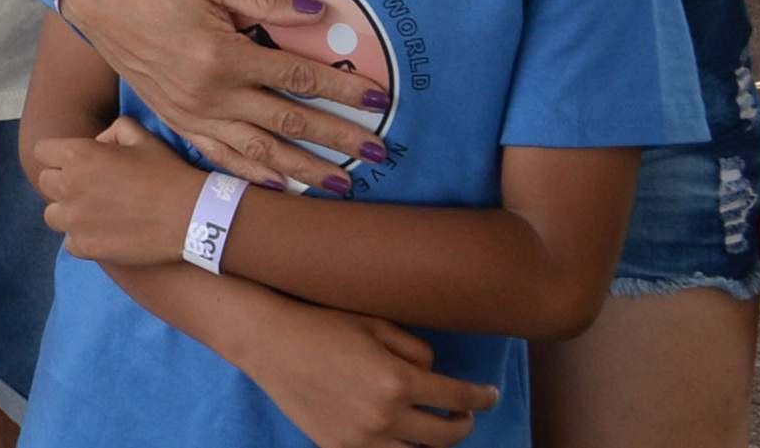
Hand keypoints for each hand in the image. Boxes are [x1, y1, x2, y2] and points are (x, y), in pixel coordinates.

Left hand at [31, 116, 210, 265]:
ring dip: (68, 212)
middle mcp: (69, 186)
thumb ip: (112, 131)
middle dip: (63, 182)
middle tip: (90, 188)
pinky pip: (70, 242)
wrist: (190, 216)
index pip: (42, 151)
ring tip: (93, 212)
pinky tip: (103, 233)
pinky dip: (82, 238)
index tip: (75, 162)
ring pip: (52, 215)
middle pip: (46, 182)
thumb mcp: (141, 136)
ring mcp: (75, 220)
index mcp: (78, 155)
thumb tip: (98, 143)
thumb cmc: (166, 171)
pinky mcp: (86, 247)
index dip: (58, 155)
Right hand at [58, 0, 384, 189]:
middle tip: (381, 154)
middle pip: (289, 123)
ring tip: (343, 184)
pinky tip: (281, 186)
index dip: (341, 88)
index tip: (377, 98)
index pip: (298, 77)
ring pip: (260, 151)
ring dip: (305, 169)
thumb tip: (317, 13)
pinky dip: (253, 175)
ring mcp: (195, 114)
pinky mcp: (179, 123)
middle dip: (339, 139)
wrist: (101, 4)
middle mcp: (213, 94)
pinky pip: (221, 157)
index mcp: (224, 55)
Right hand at [241, 299, 499, 447]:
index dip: (483, 397)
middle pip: (446, 435)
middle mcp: (384, 417)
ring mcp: (361, 439)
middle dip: (464, 422)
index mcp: (397, 380)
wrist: (268, 341)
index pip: (458, 397)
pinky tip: (399, 437)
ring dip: (432, 441)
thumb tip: (434, 375)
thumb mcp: (376, 323)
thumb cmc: (323, 323)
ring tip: (433, 427)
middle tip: (465, 413)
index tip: (491, 395)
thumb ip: (416, 350)